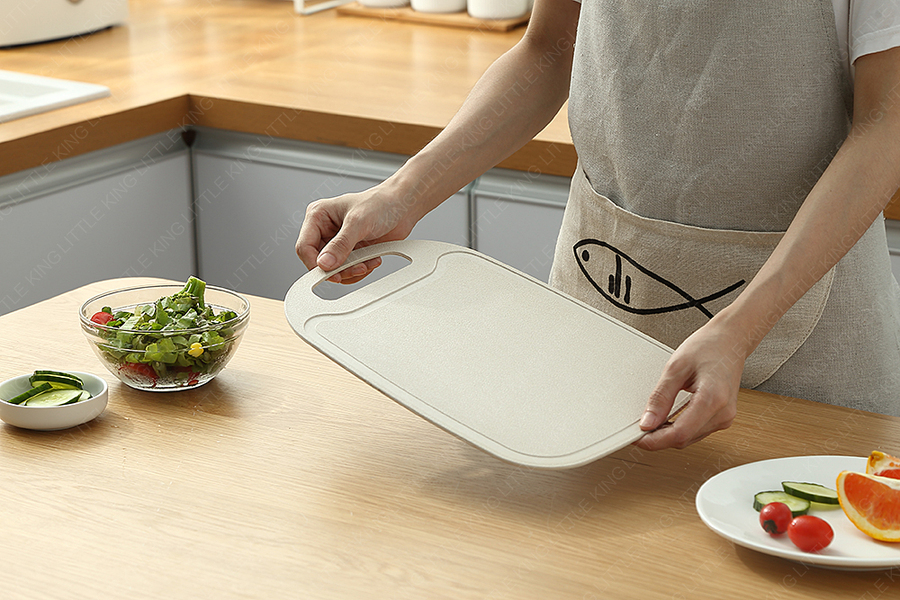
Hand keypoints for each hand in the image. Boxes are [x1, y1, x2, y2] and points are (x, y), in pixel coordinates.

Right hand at [295, 181, 418, 283]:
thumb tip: (324, 263)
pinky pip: (348, 271)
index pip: (304, 247)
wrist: (404, 207)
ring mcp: (338, 242)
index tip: (332, 273)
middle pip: (319, 262)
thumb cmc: (381, 203)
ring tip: (368, 262)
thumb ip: (341, 244)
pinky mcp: (351, 251)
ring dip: (352, 271)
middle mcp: (325, 230)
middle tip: (357, 267)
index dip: (315, 264)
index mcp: (318, 216)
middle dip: (339, 269)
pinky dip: (360, 270)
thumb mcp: (358, 222)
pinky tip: (372, 260)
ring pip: (334, 269)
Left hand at [634, 318, 745, 449]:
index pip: (680, 434)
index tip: (638, 438)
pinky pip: (696, 431)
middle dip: (659, 437)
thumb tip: (647, 421)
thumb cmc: (708, 347)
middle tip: (639, 426)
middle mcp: (723, 413)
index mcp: (713, 399)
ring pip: (690, 438)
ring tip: (652, 420)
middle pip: (684, 439)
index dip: (655, 440)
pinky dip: (679, 428)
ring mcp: (725, 417)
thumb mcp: (676, 367)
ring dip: (668, 434)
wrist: (731, 340)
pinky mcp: (723, 417)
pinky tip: (668, 419)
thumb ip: (660, 397)